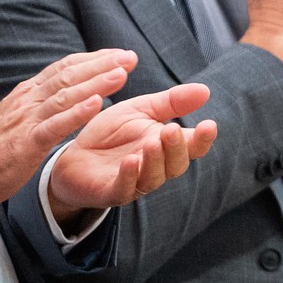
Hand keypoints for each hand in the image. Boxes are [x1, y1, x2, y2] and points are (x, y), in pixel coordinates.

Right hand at [0, 49, 136, 206]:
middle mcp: (28, 100)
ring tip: (122, 73)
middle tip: (130, 56)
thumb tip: (60, 94)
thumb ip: (36, 105)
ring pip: (65, 95)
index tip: (117, 54)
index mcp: (26, 94)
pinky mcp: (26, 142)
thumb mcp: (15, 118)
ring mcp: (26, 120)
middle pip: (68, 75)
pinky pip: (55, 125)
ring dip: (96, 83)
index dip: (92, 59)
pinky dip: (77, 113)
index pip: (63, 68)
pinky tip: (97, 105)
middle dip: (102, 64)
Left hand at [47, 82, 216, 220]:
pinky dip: (129, 176)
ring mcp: (134, 182)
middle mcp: (155, 167)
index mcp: (166, 147)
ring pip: (153, 178)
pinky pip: (124, 188)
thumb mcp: (140, 110)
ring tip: (152, 142)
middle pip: (176, 165)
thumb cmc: (111, 133)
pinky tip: (130, 161)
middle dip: (176, 148)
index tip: (209, 124)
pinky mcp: (110, 192)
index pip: (192, 147)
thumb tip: (205, 90)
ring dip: (155, 160)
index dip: (202, 139)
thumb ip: (171, 103)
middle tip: (171, 129)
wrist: (73, 154)